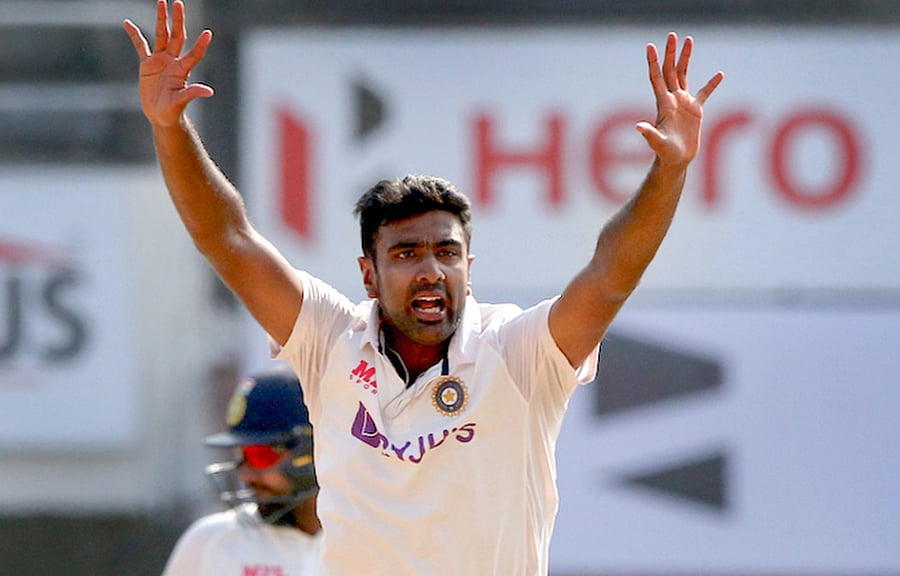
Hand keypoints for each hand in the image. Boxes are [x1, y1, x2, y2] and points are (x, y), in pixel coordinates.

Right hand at [123, 0, 213, 126]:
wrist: (160, 115)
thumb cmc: (173, 110)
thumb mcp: (181, 101)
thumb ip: (193, 93)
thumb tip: (209, 91)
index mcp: (182, 70)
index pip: (194, 54)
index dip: (200, 45)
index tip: (208, 33)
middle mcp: (173, 61)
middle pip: (176, 36)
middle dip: (177, 20)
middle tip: (178, 3)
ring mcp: (160, 60)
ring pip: (161, 35)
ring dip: (161, 19)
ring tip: (162, 2)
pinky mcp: (147, 64)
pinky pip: (140, 45)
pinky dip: (134, 34)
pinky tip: (127, 23)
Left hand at [636, 32, 723, 166]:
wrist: (677, 161)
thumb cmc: (665, 154)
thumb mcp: (657, 143)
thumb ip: (649, 134)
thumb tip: (638, 126)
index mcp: (663, 104)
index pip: (656, 78)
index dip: (653, 62)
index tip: (650, 46)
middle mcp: (672, 100)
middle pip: (670, 71)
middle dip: (670, 53)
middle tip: (672, 35)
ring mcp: (683, 103)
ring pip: (684, 75)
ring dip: (686, 58)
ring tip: (689, 40)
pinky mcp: (695, 110)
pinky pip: (704, 93)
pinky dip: (712, 84)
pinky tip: (719, 74)